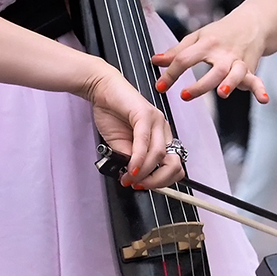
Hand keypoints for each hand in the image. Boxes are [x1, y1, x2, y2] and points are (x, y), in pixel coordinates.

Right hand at [84, 69, 184, 189]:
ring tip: (129, 178)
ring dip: (144, 173)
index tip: (145, 187)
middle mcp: (163, 129)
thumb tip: (135, 178)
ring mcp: (156, 120)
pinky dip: (138, 160)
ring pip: (160, 155)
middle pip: (174, 163)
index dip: (162, 181)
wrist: (101, 89)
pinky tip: (131, 168)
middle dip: (158, 181)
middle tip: (140, 186)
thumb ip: (130, 160)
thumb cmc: (112, 113)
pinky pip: (145, 143)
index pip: (175, 165)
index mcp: (161, 137)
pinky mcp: (145, 114)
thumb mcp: (121, 145)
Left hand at [151, 9, 269, 104]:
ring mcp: (238, 62)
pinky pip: (256, 80)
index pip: (186, 58)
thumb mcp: (197, 37)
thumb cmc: (222, 32)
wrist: (252, 23)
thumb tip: (156, 61)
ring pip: (235, 74)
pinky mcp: (250, 69)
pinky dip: (260, 89)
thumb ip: (177, 51)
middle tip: (184, 95)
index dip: (170, 73)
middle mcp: (224, 53)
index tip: (160, 86)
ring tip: (222, 93)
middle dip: (200, 84)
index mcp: (207, 44)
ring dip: (230, 83)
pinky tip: (263, 99)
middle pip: (213, 69)